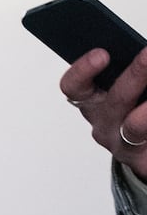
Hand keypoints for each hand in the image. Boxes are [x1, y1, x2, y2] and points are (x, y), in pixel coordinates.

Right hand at [59, 46, 146, 176]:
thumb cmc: (137, 111)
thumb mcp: (126, 89)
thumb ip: (128, 75)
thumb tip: (142, 56)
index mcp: (92, 101)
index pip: (75, 86)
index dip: (83, 70)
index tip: (102, 54)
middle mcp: (102, 122)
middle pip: (115, 100)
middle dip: (135, 75)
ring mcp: (120, 144)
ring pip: (134, 125)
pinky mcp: (139, 161)